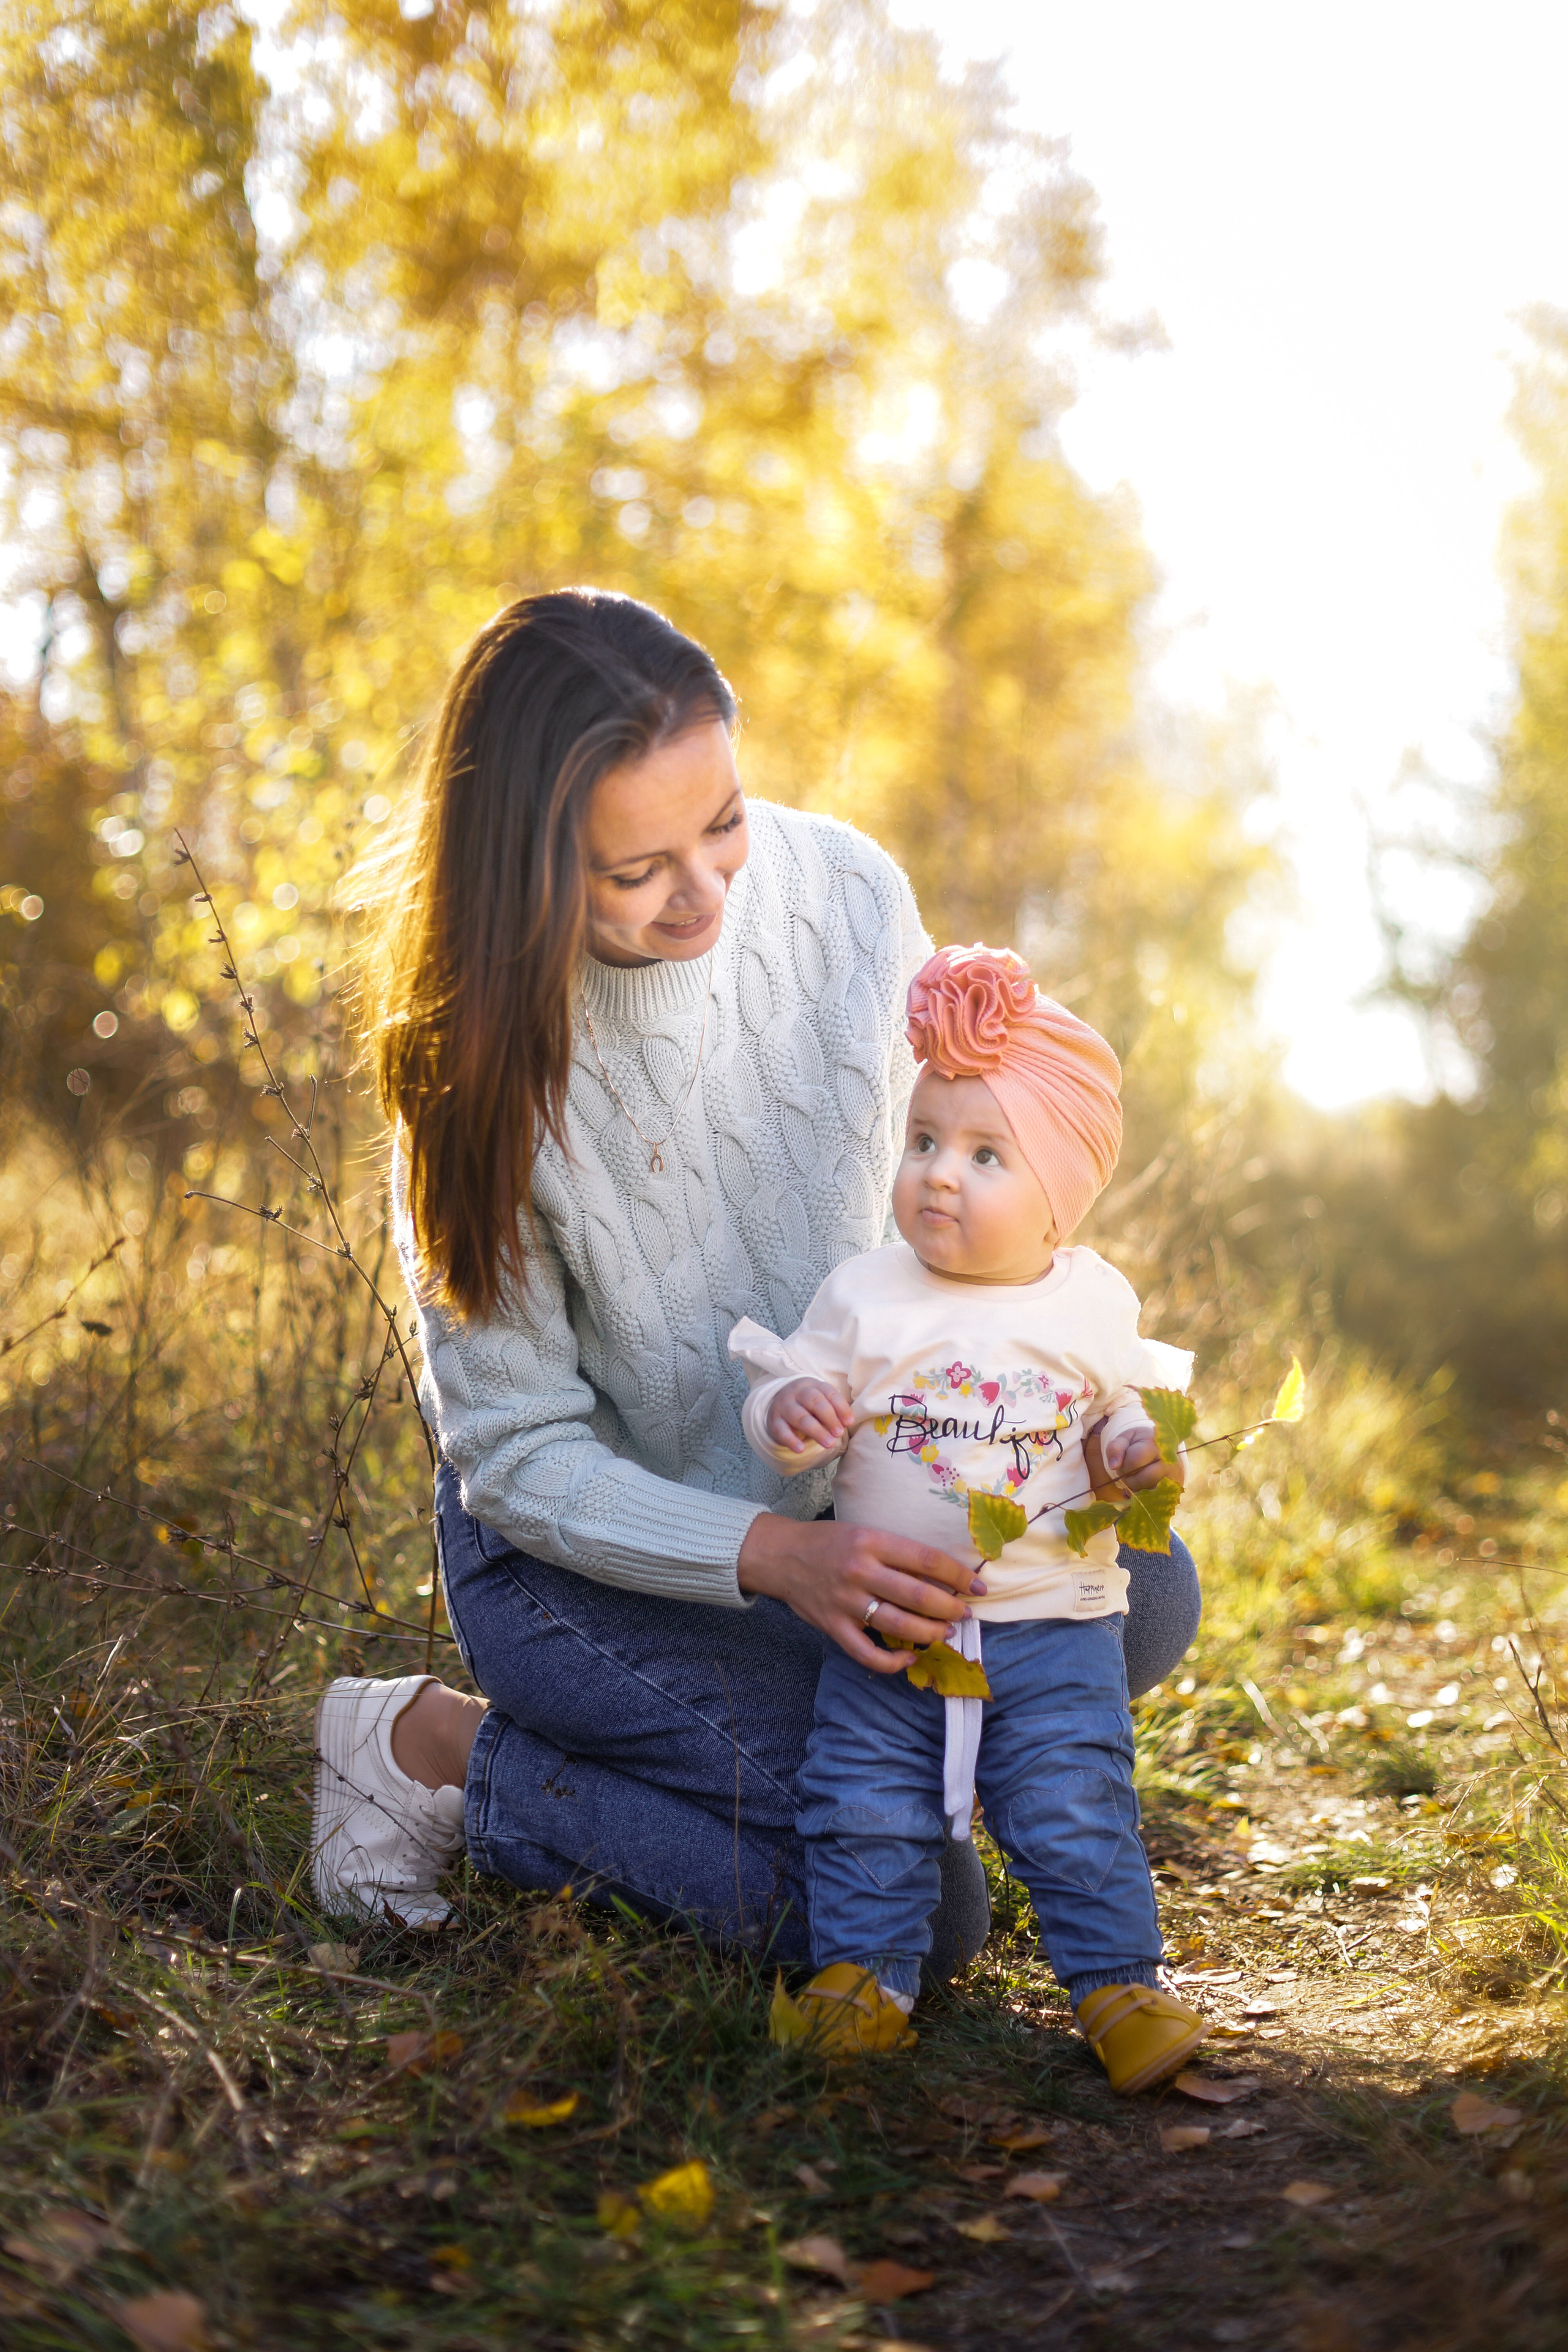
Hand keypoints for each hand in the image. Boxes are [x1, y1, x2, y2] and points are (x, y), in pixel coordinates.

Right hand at [737, 1512, 986, 1672]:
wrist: (780, 1556)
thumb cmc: (828, 1542)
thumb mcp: (864, 1533)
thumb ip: (896, 1554)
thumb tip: (940, 1575)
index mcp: (871, 1541)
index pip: (926, 1560)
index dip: (957, 1575)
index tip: (976, 1586)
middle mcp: (860, 1571)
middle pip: (918, 1596)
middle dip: (950, 1608)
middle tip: (964, 1614)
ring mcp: (845, 1602)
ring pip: (898, 1626)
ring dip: (930, 1633)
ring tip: (945, 1633)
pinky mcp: (832, 1627)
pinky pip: (867, 1654)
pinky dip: (892, 1663)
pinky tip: (910, 1659)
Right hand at [765, 1376, 853, 1454]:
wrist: (778, 1404)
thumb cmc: (807, 1405)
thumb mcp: (820, 1401)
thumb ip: (833, 1409)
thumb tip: (847, 1422)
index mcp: (812, 1385)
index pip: (828, 1392)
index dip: (840, 1407)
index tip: (849, 1422)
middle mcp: (796, 1393)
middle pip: (814, 1401)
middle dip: (829, 1418)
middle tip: (839, 1433)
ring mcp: (783, 1406)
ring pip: (800, 1417)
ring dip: (816, 1431)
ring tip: (829, 1444)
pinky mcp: (774, 1421)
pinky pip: (781, 1431)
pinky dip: (791, 1440)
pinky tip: (801, 1449)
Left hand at [1101, 1422, 1186, 1495]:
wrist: (1161, 1446)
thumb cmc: (1139, 1443)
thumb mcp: (1125, 1439)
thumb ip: (1115, 1448)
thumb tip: (1114, 1465)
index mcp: (1155, 1445)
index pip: (1134, 1461)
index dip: (1123, 1466)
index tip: (1123, 1464)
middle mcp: (1169, 1461)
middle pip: (1143, 1480)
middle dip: (1129, 1480)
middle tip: (1128, 1474)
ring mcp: (1175, 1476)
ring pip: (1149, 1493)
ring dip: (1137, 1490)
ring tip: (1137, 1479)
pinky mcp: (1176, 1488)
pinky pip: (1155, 1500)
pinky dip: (1144, 1498)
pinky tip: (1141, 1489)